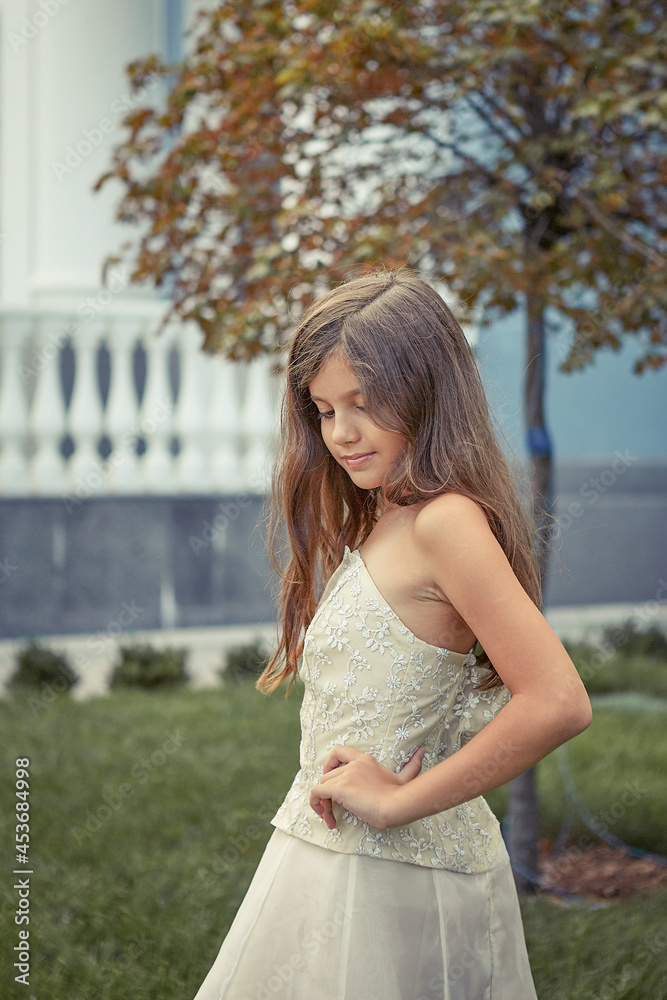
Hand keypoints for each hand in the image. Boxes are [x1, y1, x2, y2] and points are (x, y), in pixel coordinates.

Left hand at [309, 745, 425, 829]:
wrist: (397, 804)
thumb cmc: (401, 795)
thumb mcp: (406, 777)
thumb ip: (412, 764)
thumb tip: (423, 751)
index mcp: (365, 760)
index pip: (338, 751)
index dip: (329, 764)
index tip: (331, 779)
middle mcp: (352, 765)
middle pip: (327, 774)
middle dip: (327, 792)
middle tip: (333, 809)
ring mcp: (345, 776)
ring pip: (322, 785)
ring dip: (323, 803)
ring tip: (330, 819)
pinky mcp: (339, 788)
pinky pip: (317, 793)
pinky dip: (315, 804)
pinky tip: (326, 817)